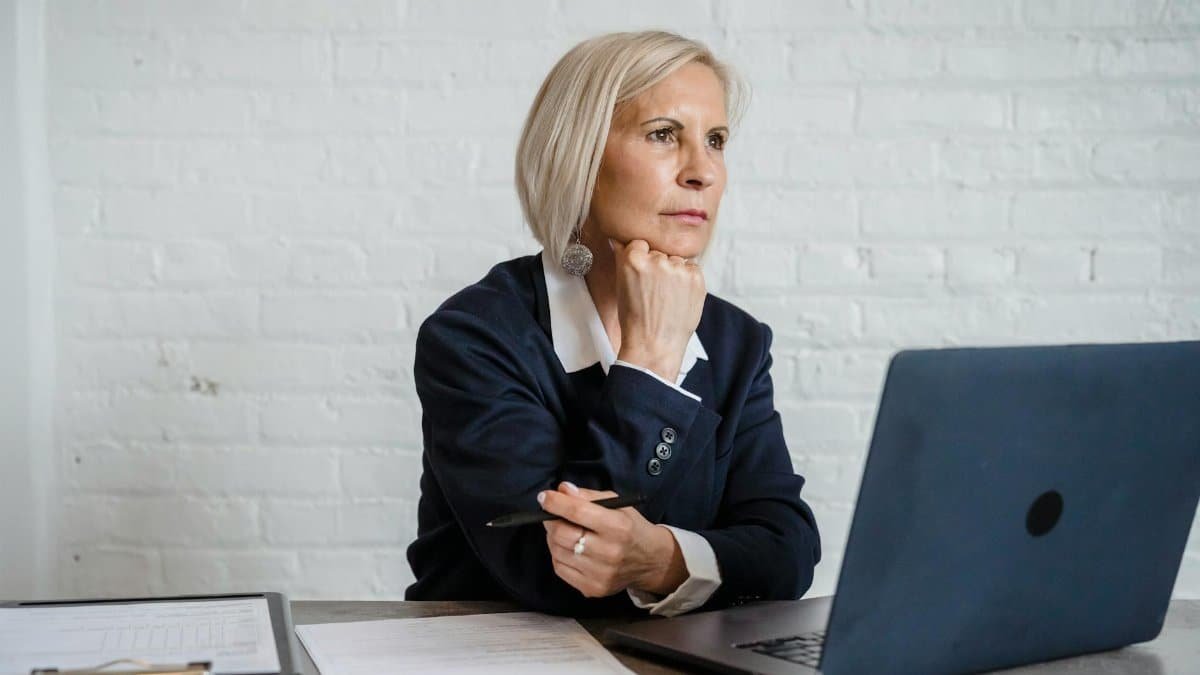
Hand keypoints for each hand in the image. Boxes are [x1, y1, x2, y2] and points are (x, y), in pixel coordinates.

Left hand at [539, 482, 686, 597]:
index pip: (578, 512)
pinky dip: (558, 555)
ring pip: (558, 552)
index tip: (544, 497)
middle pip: (563, 534)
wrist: (651, 561)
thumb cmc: (631, 527)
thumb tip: (562, 490)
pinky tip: (567, 548)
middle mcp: (610, 552)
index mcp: (618, 527)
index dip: (556, 503)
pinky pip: (560, 569)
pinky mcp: (593, 588)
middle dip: (550, 520)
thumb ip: (588, 496)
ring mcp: (600, 574)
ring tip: (561, 530)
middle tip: (550, 514)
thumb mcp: (617, 504)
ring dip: (553, 537)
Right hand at [609, 238, 705, 382]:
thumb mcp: (621, 286)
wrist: (654, 345)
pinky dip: (688, 280)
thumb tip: (618, 238)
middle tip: (654, 291)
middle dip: (658, 266)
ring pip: (677, 260)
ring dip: (674, 272)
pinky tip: (679, 297)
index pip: (640, 243)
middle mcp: (656, 260)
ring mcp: (678, 269)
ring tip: (667, 297)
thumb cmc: (634, 319)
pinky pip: (692, 268)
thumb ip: (623, 258)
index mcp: (633, 259)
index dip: (641, 259)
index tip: (642, 275)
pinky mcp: (696, 278)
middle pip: (660, 252)